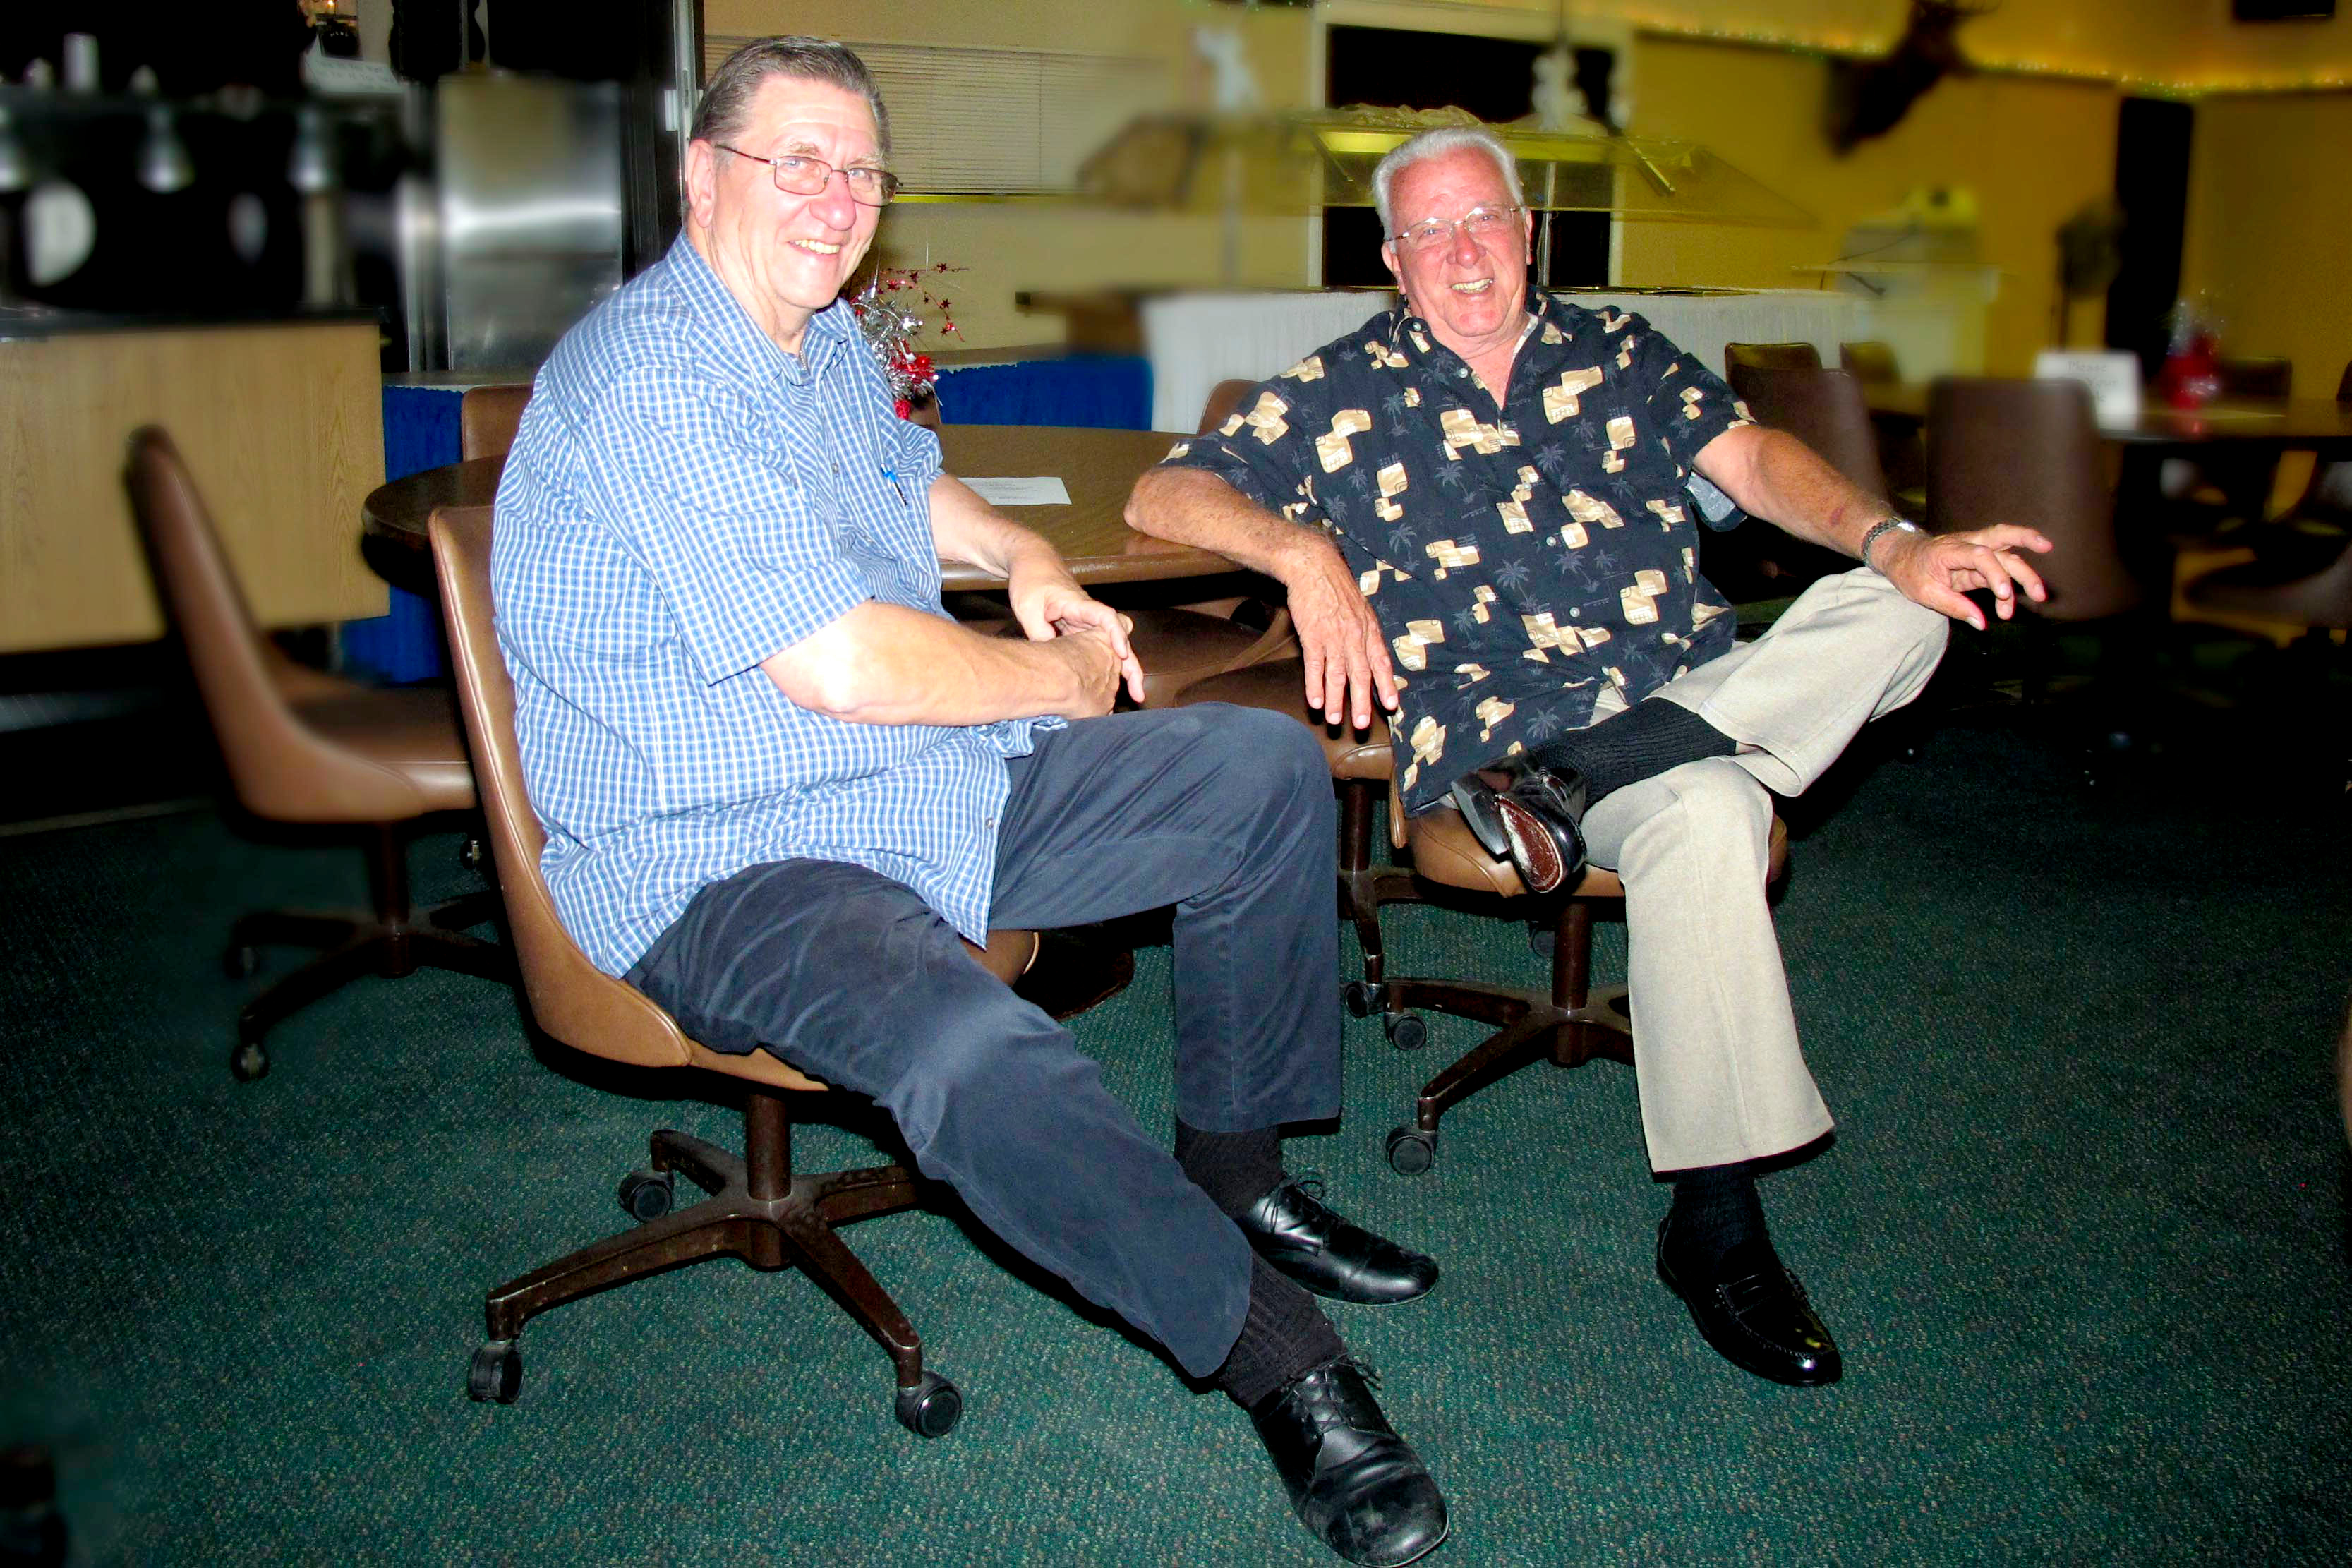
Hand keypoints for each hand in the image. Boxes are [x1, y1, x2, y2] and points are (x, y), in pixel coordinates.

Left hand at [1010, 559, 1144, 704]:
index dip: (1116, 635)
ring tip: (1134, 696)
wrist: (1033, 563)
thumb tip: (1054, 662)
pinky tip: (1107, 687)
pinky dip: (1107, 666)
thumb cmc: (1031, 581)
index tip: (1122, 654)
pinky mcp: (1081, 631)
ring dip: (1125, 669)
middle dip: (1132, 664)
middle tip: (1139, 693)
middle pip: (1121, 638)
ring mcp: (1088, 624)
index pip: (1106, 617)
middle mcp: (1090, 615)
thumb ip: (1040, 634)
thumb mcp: (1028, 608)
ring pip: (1113, 647)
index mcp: (1080, 604)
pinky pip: (1099, 649)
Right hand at [1280, 532, 1397, 729]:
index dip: (1387, 684)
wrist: (1315, 568)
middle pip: (1361, 675)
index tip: (1392, 705)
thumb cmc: (1337, 590)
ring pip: (1337, 674)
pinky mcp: (1313, 635)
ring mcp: (1334, 637)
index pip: (1381, 662)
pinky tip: (1314, 701)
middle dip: (1362, 702)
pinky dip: (1314, 685)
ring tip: (1335, 720)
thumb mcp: (1360, 610)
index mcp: (1369, 631)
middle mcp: (1355, 637)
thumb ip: (1365, 635)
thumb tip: (1370, 657)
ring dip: (1336, 699)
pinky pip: (1315, 665)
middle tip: (1361, 724)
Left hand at [1877, 524, 2053, 630]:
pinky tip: (2009, 603)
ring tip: (2040, 594)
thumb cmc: (1911, 571)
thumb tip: (1980, 623)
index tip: (2003, 595)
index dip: (1996, 573)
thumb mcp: (1924, 592)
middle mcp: (1968, 543)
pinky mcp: (1980, 560)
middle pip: (2004, 542)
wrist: (1902, 554)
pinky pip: (2000, 567)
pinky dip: (2008, 584)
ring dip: (2026, 571)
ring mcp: (1976, 548)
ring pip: (2009, 549)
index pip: (1981, 555)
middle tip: (2038, 591)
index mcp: (1951, 549)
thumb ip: (1954, 606)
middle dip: (2024, 567)